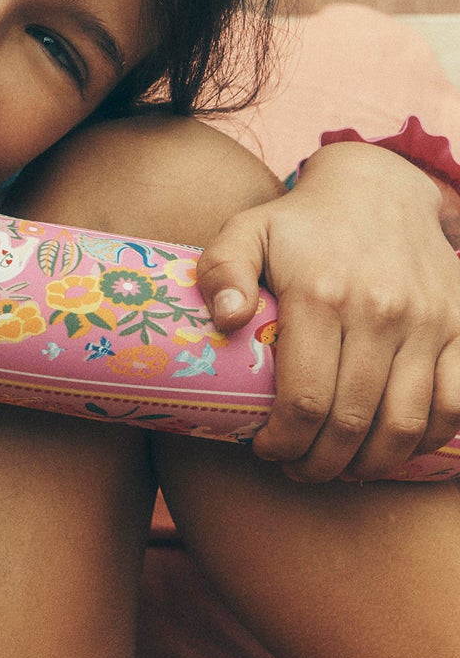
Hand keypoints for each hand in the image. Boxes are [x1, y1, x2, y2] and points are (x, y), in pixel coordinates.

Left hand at [196, 141, 459, 480]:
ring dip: (371, 463)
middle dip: (320, 462)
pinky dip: (427, 440)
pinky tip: (393, 448)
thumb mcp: (246, 231)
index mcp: (320, 294)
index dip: (283, 440)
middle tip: (299, 469)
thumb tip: (225, 320)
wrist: (378, 189)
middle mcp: (379, 310)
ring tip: (341, 469)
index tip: (266, 450)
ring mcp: (428, 321)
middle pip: (353, 420)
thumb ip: (222, 271)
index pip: (304, 398)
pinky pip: (456, 403)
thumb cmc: (301, 223)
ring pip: (406, 423)